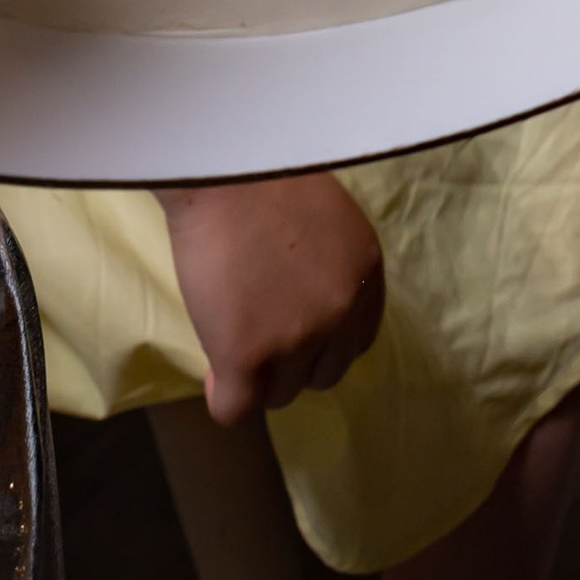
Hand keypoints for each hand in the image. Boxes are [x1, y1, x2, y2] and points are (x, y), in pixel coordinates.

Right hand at [157, 174, 385, 423]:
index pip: (357, 341)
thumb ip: (332, 267)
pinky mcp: (248, 355)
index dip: (323, 341)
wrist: (219, 169)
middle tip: (258, 329)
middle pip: (323, 374)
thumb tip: (312, 306)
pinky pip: (236, 409)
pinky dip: (224, 397)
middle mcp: (342, 311)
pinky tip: (214, 372)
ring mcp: (297, 337)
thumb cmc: (264, 176)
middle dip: (293, 362)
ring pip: (280, 393)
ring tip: (231, 333)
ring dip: (257, 375)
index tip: (293, 327)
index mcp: (366, 275)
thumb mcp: (328, 220)